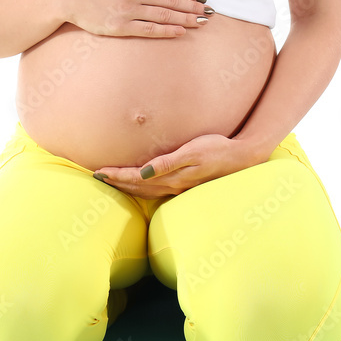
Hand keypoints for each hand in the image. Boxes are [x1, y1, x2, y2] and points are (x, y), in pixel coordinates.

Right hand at [64, 0, 210, 37]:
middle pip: (171, 0)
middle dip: (192, 6)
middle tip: (207, 12)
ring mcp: (127, 10)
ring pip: (164, 15)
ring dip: (185, 19)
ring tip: (200, 22)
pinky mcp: (121, 26)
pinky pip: (149, 29)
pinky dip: (167, 30)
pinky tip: (181, 31)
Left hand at [91, 133, 265, 199]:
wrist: (242, 157)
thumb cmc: (217, 149)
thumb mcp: (193, 152)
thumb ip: (168, 163)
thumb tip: (144, 172)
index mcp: (172, 178)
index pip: (137, 179)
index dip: (117, 176)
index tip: (99, 171)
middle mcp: (173, 186)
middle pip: (137, 188)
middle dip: (117, 183)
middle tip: (97, 177)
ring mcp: (179, 187)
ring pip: (145, 191)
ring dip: (127, 187)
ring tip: (112, 182)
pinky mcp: (185, 183)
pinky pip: (156, 189)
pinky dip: (141, 188)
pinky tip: (139, 185)